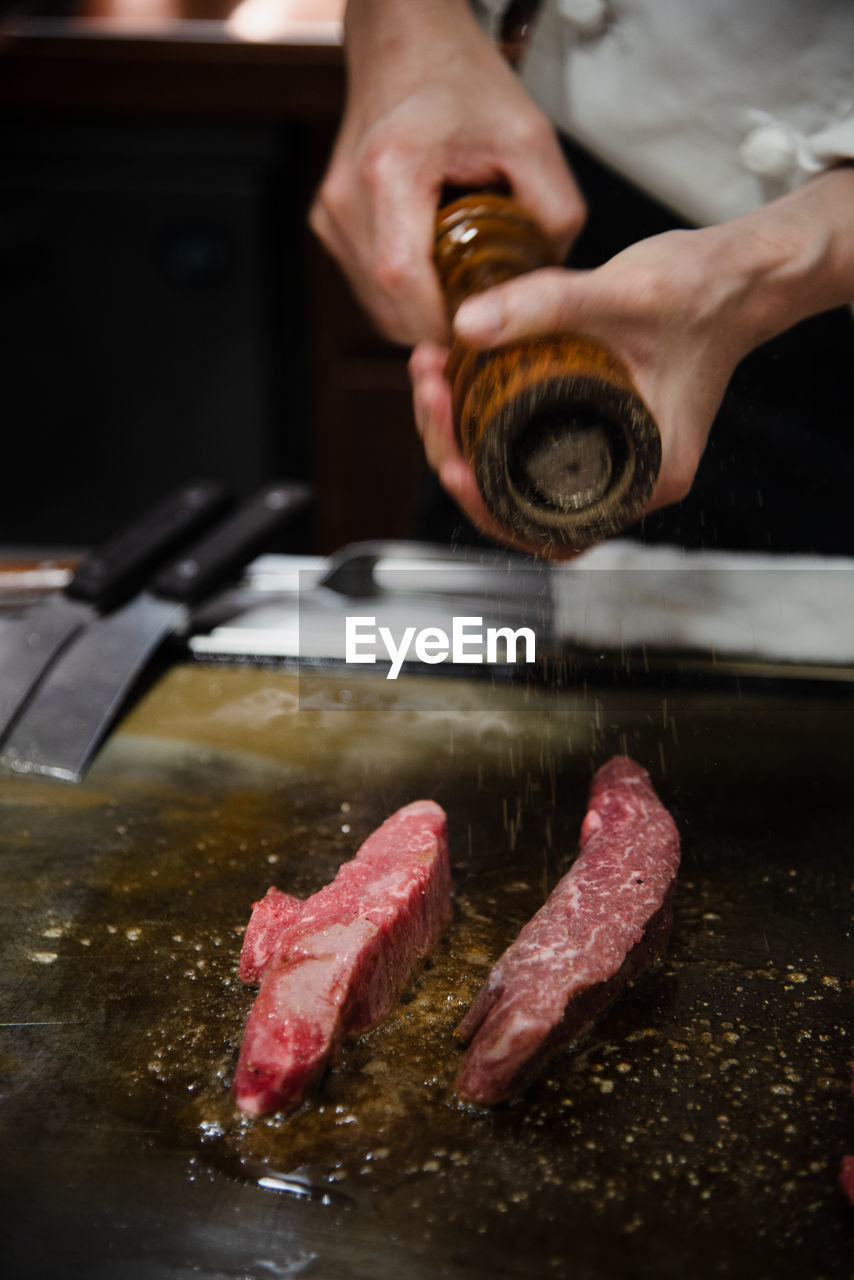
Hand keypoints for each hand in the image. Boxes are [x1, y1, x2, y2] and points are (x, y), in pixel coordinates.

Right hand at [310, 0, 584, 344]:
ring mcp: (331, 215)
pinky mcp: (329, 224)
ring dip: (421, 316)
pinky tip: (438, 276)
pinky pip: (368, 288)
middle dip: (439, 328)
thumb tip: (552, 283)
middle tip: (488, 321)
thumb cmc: (461, 82)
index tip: (484, 332)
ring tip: (465, 293)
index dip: (442, 322)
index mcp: (390, 172)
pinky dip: (405, 298)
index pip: (403, 280)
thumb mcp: (530, 139)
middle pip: (387, 306)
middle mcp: (347, 199)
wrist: (406, 42)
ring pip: (376, 306)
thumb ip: (555, 213)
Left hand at [411, 222, 784, 552]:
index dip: (488, 507)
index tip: (451, 462)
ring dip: (468, 439)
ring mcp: (613, 459)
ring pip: (519, 478)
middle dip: (461, 456)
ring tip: (434, 378)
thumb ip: (543, 304)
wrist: (737, 276)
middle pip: (521, 507)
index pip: (549, 529)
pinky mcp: (598, 432)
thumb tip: (465, 327)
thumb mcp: (620, 291)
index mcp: (647, 473)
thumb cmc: (701, 292)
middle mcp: (630, 480)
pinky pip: (530, 451)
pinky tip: (461, 380)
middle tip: (431, 392)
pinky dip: (490, 425)